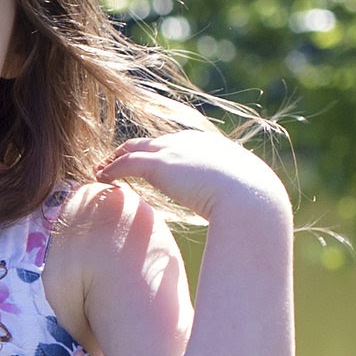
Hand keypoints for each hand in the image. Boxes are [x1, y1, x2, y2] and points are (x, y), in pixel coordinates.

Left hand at [97, 128, 288, 231]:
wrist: (251, 198)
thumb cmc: (253, 204)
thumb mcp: (244, 195)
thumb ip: (233, 197)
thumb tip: (237, 213)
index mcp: (211, 146)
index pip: (176, 144)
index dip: (158, 154)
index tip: (147, 166)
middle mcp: (190, 142)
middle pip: (150, 142)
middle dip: (131, 152)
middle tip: (114, 165)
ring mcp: (174, 151)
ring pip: (133, 148)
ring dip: (115, 160)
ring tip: (102, 171)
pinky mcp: (159, 164)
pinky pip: (126, 163)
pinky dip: (111, 170)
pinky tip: (102, 179)